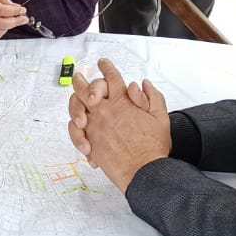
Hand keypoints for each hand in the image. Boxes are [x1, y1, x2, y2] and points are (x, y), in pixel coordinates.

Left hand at [71, 58, 171, 191]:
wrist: (144, 171)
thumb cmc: (153, 147)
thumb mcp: (161, 118)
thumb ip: (152, 97)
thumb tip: (143, 83)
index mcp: (123, 102)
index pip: (112, 78)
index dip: (107, 67)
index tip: (103, 63)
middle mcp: (106, 111)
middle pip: (87, 88)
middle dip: (81, 80)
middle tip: (78, 77)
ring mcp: (95, 126)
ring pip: (77, 107)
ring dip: (74, 101)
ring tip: (74, 98)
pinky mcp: (90, 141)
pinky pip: (75, 131)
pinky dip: (77, 128)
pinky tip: (79, 125)